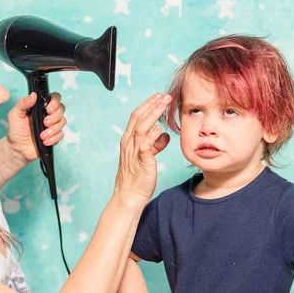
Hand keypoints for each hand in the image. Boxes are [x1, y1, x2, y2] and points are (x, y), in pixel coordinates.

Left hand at [6, 92, 65, 163]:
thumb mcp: (15, 114)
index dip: (54, 102)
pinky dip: (53, 138)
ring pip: (63, 121)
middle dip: (54, 116)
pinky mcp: (55, 136)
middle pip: (62, 108)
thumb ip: (23, 103)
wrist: (17, 148)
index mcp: (40, 106)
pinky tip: (44, 141)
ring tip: (42, 135)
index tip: (47, 109)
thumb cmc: (16, 130)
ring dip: (53, 129)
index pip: (55, 98)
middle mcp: (49, 114)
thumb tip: (33, 94)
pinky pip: (61, 134)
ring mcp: (53, 125)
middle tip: (45, 123)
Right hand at [114, 93, 171, 207]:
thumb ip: (154, 145)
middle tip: (165, 95)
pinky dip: (152, 135)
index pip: (136, 117)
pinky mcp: (141, 161)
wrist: (129, 196)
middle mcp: (129, 143)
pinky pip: (145, 145)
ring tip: (164, 104)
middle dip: (151, 104)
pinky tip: (160, 129)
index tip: (158, 96)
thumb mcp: (146, 157)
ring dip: (153, 114)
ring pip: (141, 127)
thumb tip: (164, 135)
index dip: (147, 105)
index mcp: (128, 141)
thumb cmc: (137, 178)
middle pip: (138, 117)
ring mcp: (133, 151)